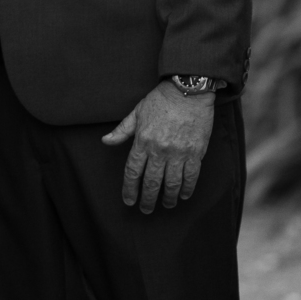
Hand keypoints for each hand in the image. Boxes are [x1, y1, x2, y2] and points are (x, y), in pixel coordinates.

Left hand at [101, 81, 214, 212]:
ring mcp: (178, 153)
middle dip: (148, 199)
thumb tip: (105, 141)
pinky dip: (187, 189)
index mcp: (143, 140)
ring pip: (171, 183)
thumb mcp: (137, 112)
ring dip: (167, 198)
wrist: (187, 90)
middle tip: (146, 209)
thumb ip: (122, 130)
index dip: (130, 189)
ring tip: (165, 205)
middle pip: (152, 182)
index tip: (129, 200)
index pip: (133, 171)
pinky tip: (183, 196)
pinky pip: (191, 177)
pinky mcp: (195, 153)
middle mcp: (159, 150)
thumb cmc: (160, 100)